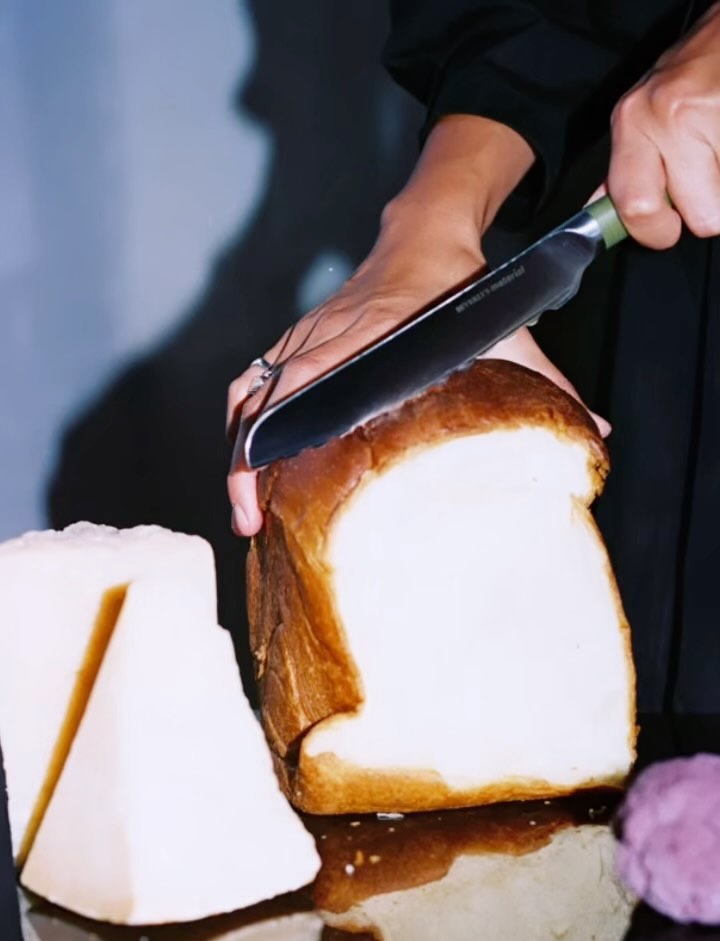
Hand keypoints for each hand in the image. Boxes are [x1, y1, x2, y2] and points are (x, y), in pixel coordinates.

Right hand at [227, 116, 609, 536]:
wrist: (422, 234)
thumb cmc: (461, 290)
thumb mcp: (509, 333)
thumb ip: (549, 385)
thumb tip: (596, 433)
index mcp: (370, 335)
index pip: (306, 383)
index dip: (279, 433)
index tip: (270, 480)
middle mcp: (326, 336)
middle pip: (264, 398)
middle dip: (248, 461)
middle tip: (248, 518)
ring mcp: (303, 337)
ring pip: (249, 393)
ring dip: (239, 449)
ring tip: (244, 508)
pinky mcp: (294, 342)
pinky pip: (251, 383)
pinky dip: (243, 424)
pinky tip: (247, 465)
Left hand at [609, 2, 719, 247]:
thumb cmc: (684, 76)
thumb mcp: (640, 115)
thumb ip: (623, 169)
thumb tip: (604, 217)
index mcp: (633, 122)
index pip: (637, 208)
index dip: (657, 232)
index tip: (666, 228)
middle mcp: (669, 117)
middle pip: (700, 216)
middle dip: (704, 213)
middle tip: (700, 188)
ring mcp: (710, 115)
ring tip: (713, 154)